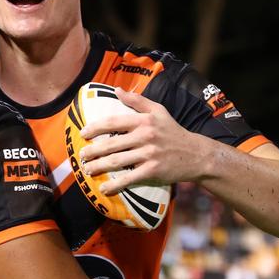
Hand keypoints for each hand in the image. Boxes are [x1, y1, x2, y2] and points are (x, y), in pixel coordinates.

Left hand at [79, 87, 210, 193]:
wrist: (196, 154)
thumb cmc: (173, 131)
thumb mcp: (158, 111)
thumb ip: (137, 100)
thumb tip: (117, 90)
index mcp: (143, 120)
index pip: (112, 122)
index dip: (95, 128)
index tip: (83, 134)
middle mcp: (145, 136)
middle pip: (111, 144)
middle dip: (92, 151)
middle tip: (81, 155)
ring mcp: (149, 154)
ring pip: (116, 161)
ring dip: (98, 167)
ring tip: (86, 170)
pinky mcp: (153, 170)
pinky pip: (129, 178)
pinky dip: (115, 184)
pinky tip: (103, 188)